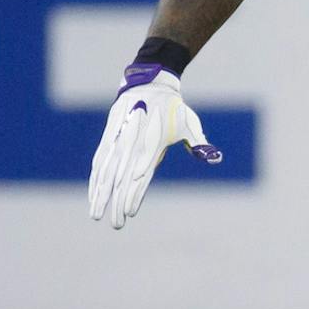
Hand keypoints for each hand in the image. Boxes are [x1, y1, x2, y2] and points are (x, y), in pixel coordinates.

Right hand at [88, 68, 221, 229]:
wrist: (150, 84)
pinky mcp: (109, 136)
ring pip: (107, 171)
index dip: (135, 193)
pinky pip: (100, 160)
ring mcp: (119, 139)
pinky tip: (93, 194)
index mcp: (154, 143)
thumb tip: (216, 158)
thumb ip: (200, 144)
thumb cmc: (174, 109)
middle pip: (122, 178)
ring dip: (100, 194)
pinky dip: (95, 178)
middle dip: (117, 201)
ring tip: (96, 214)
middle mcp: (134, 143)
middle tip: (116, 223)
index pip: (143, 174)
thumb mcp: (190, 124)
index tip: (130, 211)